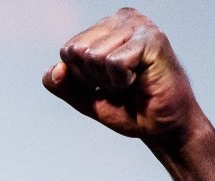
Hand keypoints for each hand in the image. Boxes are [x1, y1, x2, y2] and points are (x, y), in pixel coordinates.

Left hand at [43, 8, 203, 146]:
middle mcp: (122, 19)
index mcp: (106, 26)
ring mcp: (139, 26)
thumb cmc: (130, 108)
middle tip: (120, 84)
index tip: (107, 83)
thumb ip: (65, 85)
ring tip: (131, 82)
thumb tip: (51, 72)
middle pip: (76, 50)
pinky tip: (140, 80)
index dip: (81, 76)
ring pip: (93, 56)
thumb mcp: (87, 98)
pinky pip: (113, 62)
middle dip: (93, 77)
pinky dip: (121, 80)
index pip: (68, 50)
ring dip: (109, 80)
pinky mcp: (152, 39)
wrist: (162, 127)